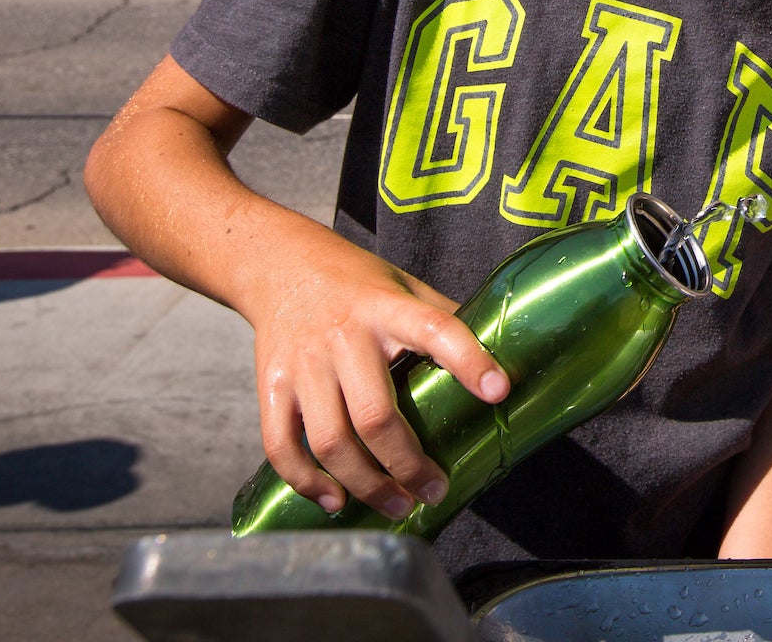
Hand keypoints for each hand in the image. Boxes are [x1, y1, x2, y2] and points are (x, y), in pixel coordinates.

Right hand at [248, 236, 509, 521]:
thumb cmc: (355, 282)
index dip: (469, 361)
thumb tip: (501, 357)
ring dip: (366, 485)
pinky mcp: (271, 386)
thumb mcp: (404, 286)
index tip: (500, 391)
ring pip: (330, 442)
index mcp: (387, 308)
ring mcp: (302, 364)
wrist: (279, 264)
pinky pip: (282, 446)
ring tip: (398, 506)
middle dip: (409, 466)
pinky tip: (335, 501)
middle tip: (434, 491)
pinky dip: (306, 482)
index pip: (435, 330)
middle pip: (375, 416)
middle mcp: (343, 337)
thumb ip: (440, 319)